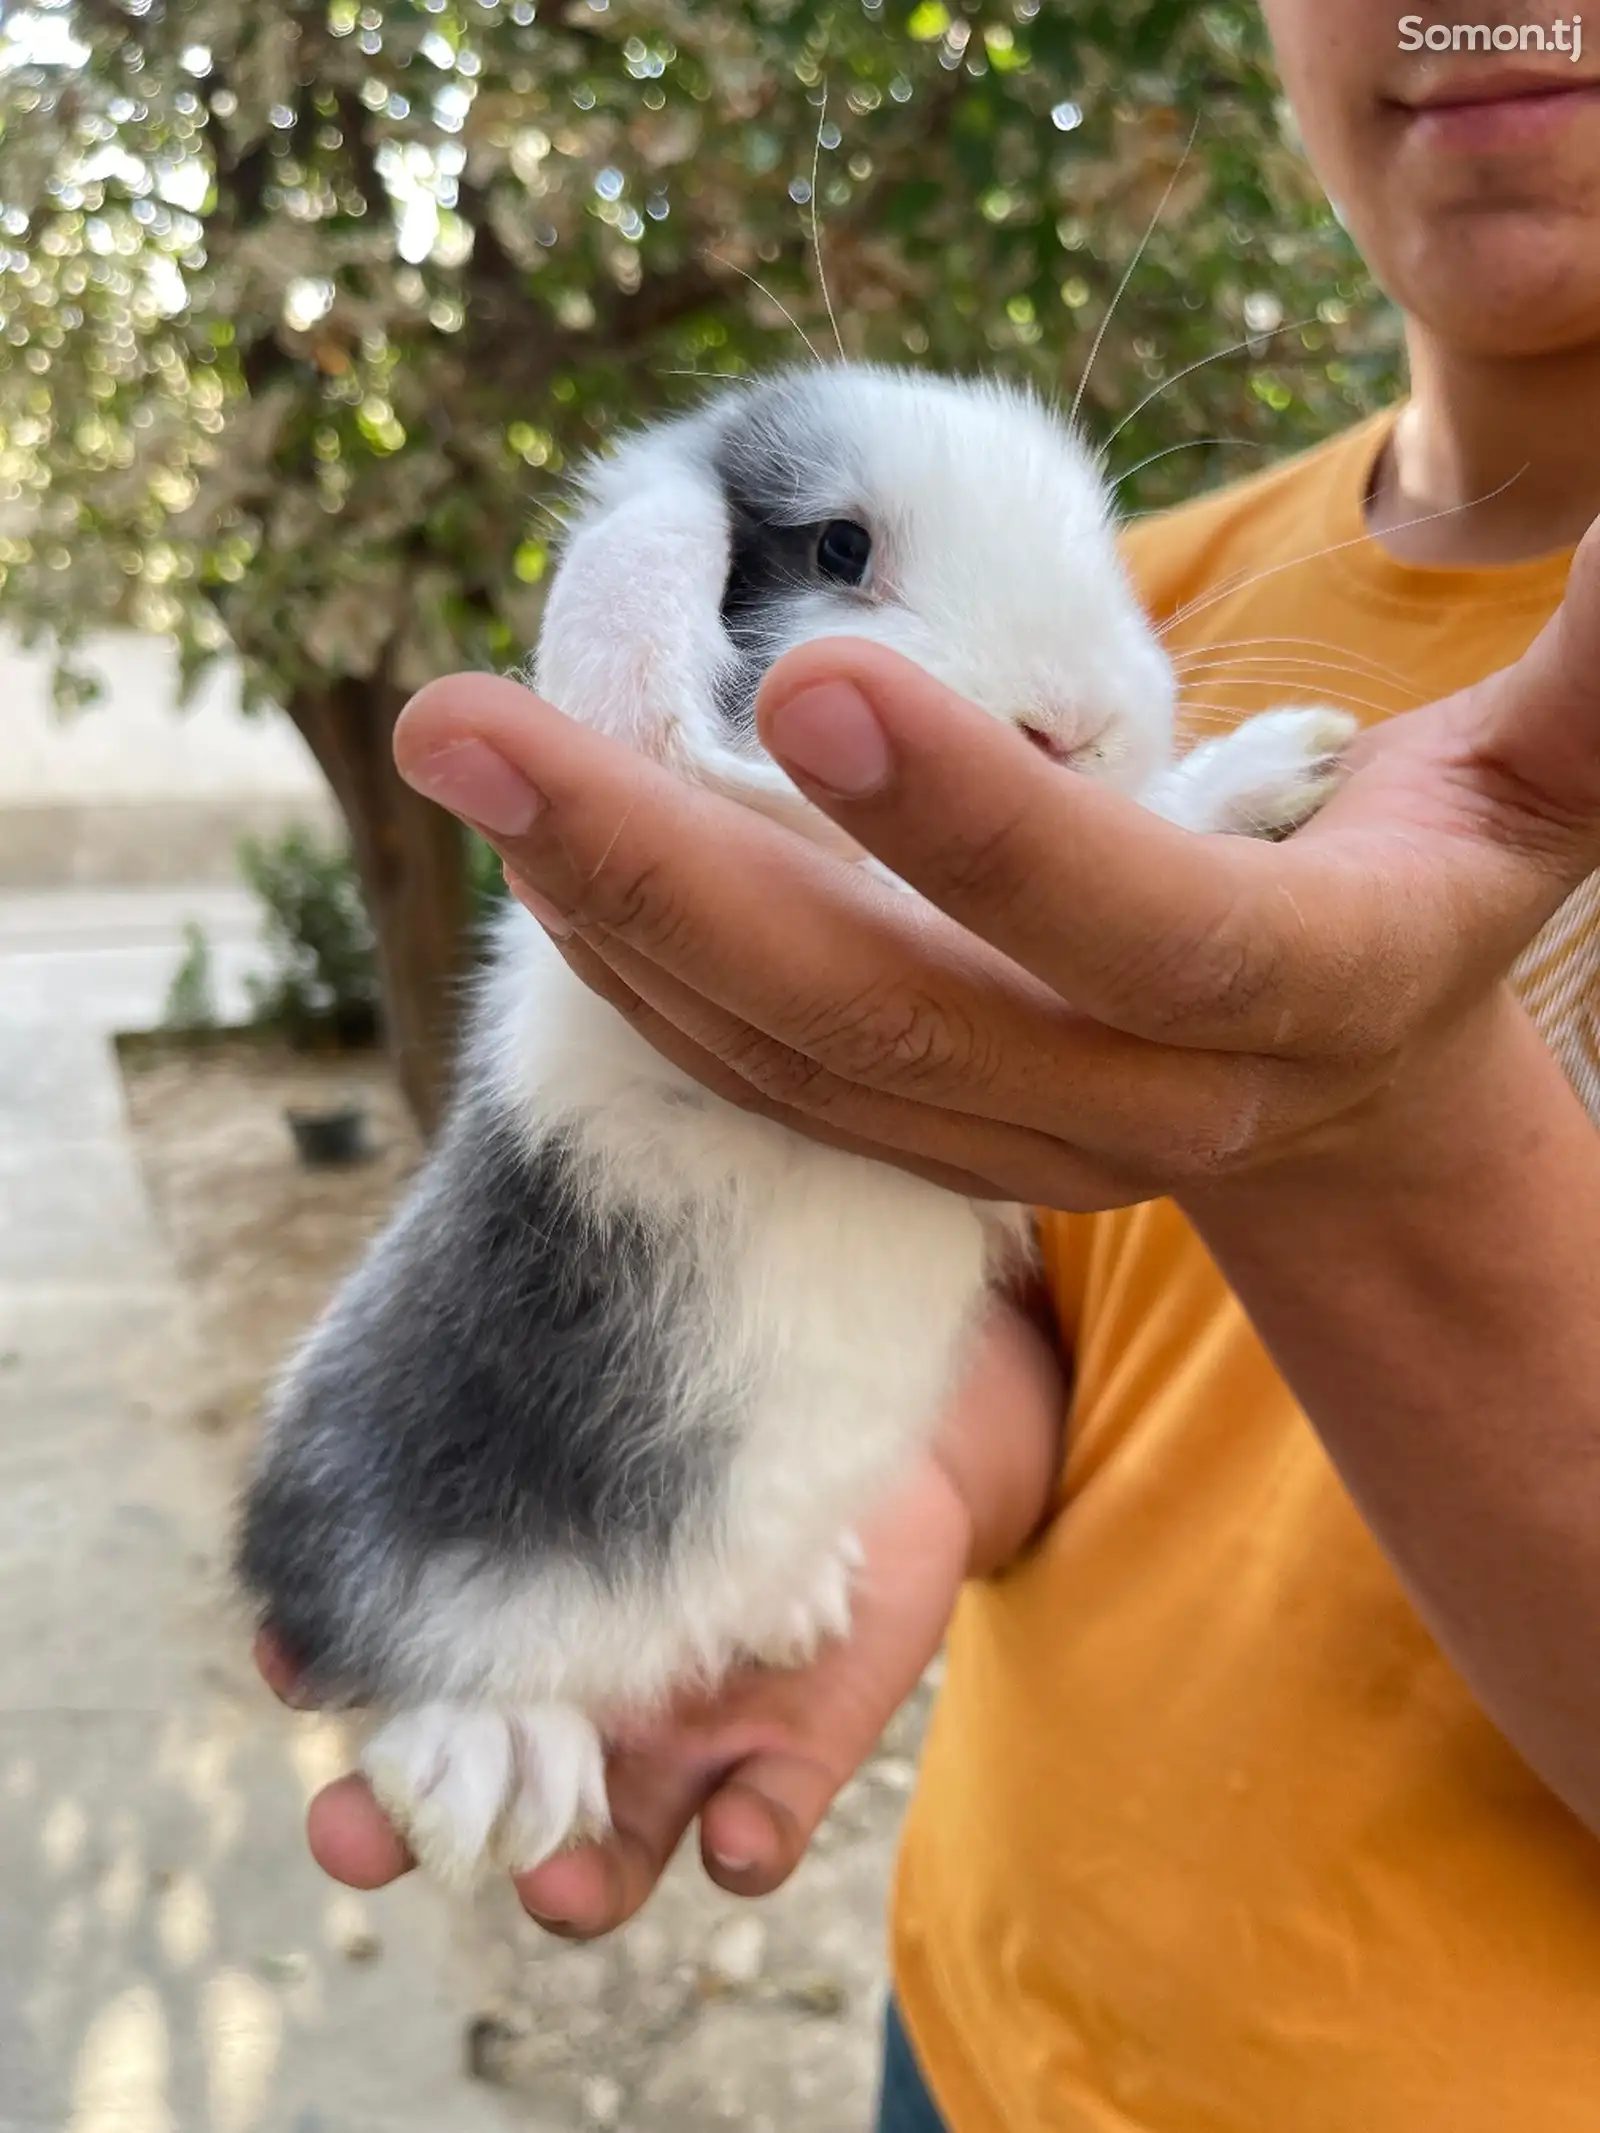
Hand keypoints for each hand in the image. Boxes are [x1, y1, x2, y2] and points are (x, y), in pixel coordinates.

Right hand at [256, 1298, 1063, 1928]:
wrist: (858, 1382)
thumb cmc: (695, 1384)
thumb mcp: (583, 1396)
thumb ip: (486, 1429)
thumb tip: (338, 1433)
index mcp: (517, 1628)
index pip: (406, 1707)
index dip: (339, 1707)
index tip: (294, 1691)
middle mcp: (585, 1703)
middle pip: (478, 1803)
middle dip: (408, 1834)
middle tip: (354, 1839)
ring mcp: (687, 1738)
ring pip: (617, 1851)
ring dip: (575, 1883)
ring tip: (556, 1886)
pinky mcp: (799, 1749)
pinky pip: (766, 1825)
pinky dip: (745, 1846)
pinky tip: (732, 1838)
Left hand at [392, 521, 1599, 1210]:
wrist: (1339, 1087)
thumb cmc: (1421, 880)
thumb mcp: (1538, 783)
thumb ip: (1578, 680)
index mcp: (1298, 992)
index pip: (1123, 924)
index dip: (972, 823)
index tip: (803, 674)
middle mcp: (1141, 1103)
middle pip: (882, 1013)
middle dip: (667, 868)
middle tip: (473, 721)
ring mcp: (1015, 1145)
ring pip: (788, 1059)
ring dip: (614, 918)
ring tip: (477, 760)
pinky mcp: (925, 1145)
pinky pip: (761, 1080)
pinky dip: (643, 973)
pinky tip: (547, 857)